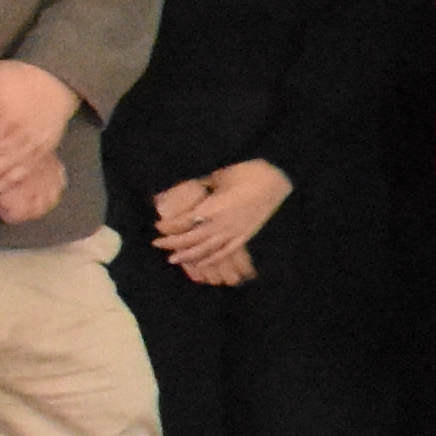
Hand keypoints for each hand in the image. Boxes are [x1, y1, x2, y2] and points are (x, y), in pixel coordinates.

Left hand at [151, 159, 291, 282]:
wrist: (278, 180)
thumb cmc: (250, 172)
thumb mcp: (221, 175)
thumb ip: (203, 184)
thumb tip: (188, 188)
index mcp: (213, 207)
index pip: (184, 222)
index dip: (169, 225)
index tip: (158, 225)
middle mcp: (221, 223)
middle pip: (191, 239)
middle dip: (171, 243)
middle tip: (156, 244)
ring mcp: (234, 232)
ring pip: (206, 249)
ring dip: (187, 256)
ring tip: (173, 259)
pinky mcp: (245, 236)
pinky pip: (225, 252)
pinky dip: (211, 259)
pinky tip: (200, 263)